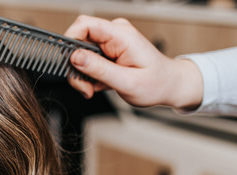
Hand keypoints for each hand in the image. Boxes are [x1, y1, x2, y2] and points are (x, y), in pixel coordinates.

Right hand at [64, 15, 201, 110]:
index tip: (67, 63)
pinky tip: (99, 84)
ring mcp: (111, 41)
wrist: (169, 85)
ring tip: (93, 89)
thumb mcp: (127, 82)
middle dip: (76, 66)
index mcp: (121, 36)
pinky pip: (88, 59)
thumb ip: (99, 69)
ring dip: (82, 74)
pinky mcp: (108, 50)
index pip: (85, 24)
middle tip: (84, 87)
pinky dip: (88, 75)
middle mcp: (115, 34)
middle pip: (79, 41)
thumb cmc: (156, 83)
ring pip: (80, 53)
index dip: (70, 40)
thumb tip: (75, 57)